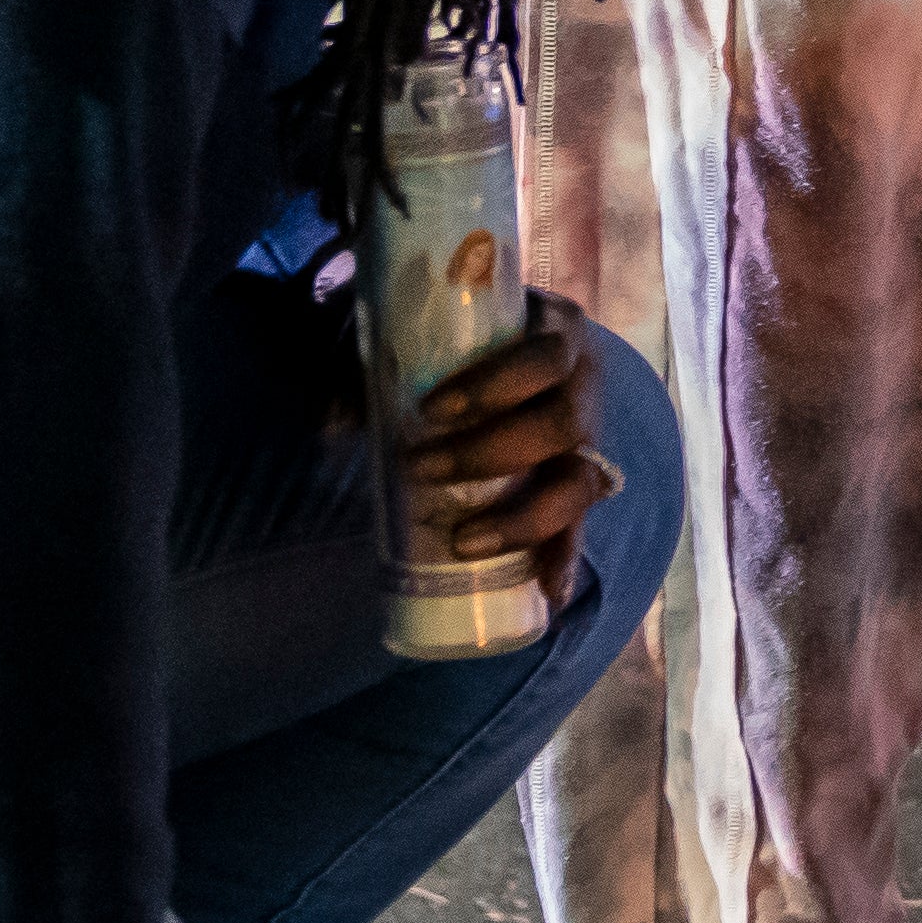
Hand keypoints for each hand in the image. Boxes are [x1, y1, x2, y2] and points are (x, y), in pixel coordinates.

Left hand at [390, 307, 618, 573]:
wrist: (510, 345)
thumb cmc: (463, 339)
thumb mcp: (433, 332)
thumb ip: (389, 361)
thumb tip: (331, 421)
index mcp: (557, 331)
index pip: (541, 359)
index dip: (493, 387)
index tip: (428, 410)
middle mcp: (585, 383)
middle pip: (561, 425)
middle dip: (488, 456)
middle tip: (418, 468)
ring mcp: (591, 435)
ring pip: (578, 482)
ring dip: (522, 519)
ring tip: (463, 543)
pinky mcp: (582, 479)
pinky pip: (582, 522)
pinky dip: (567, 556)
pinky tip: (550, 591)